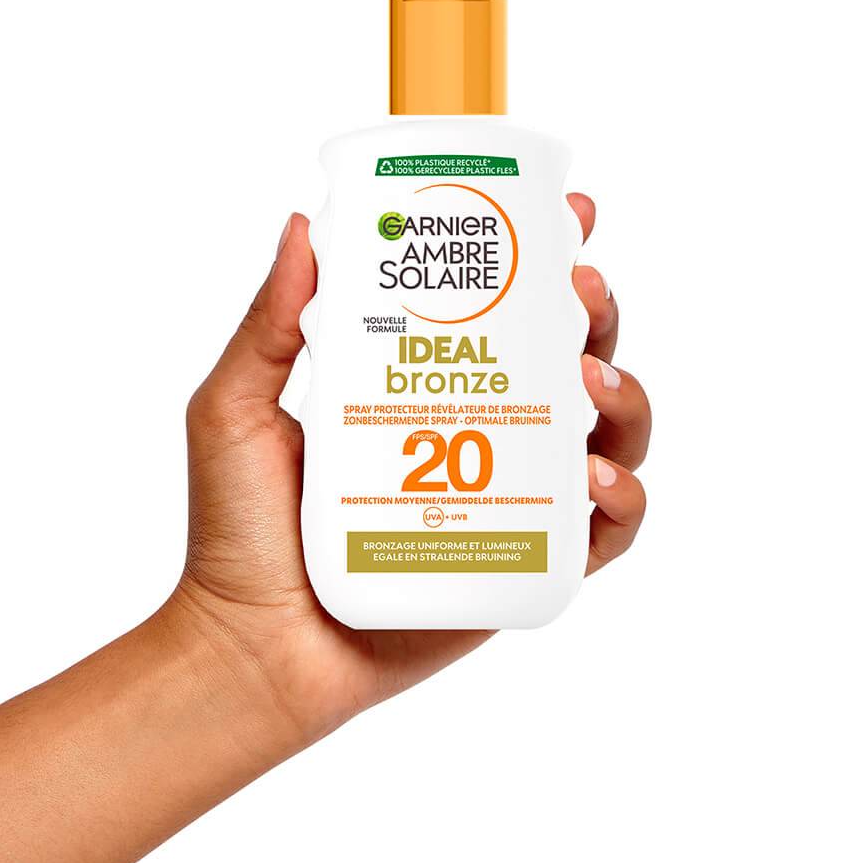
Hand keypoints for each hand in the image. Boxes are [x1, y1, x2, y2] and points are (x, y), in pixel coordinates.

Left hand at [167, 193, 651, 742]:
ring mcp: (508, 500)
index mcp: (422, 384)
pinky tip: (592, 478)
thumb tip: (303, 225)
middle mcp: (478, 434)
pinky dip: (624, 500)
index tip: (567, 214)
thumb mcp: (237, 408)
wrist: (251, 648)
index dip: (548, 259)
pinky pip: (604, 534)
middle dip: (596, 313)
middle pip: (571, 357)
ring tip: (589, 382)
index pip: (501, 308)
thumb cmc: (238, 532)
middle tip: (581, 288)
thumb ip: (270, 323)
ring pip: (610, 435)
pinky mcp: (523, 567)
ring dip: (625, 395)